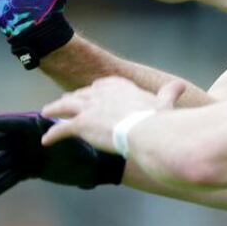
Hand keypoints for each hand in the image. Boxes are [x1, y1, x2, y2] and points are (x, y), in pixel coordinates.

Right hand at [0, 112, 125, 200]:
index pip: (6, 123)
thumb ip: (58, 141)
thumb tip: (45, 143)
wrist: (98, 163)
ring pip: (0, 164)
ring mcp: (26, 154)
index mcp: (34, 125)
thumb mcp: (74, 141)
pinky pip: (9, 177)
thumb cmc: (89, 147)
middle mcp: (26, 138)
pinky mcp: (30, 169)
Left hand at [41, 77, 186, 151]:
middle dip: (73, 98)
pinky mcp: (80, 124)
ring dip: (56, 109)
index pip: (102, 85)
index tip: (92, 92)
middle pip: (82, 94)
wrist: (145, 131)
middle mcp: (101, 93)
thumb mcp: (163, 103)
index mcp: (120, 86)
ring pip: (66, 105)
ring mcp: (89, 107)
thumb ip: (169, 93)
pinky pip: (61, 128)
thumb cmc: (157, 119)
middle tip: (65, 102)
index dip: (96, 90)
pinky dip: (52, 134)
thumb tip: (180, 85)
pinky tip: (45, 141)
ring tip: (47, 112)